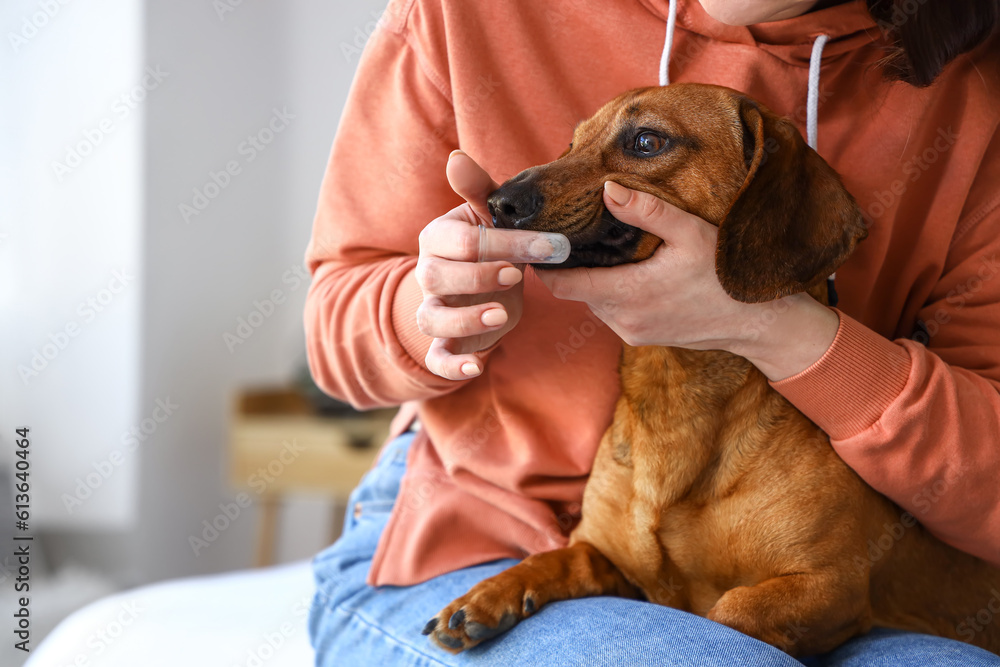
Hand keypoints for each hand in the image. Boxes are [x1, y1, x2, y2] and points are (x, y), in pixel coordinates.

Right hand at [414, 151, 524, 380]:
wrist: (483, 287)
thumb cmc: (487, 245)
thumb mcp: (487, 217)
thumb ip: (478, 189)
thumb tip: (456, 157)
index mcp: (439, 238)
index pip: (461, 239)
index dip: (502, 243)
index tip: (547, 247)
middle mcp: (428, 273)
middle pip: (438, 276)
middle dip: (479, 275)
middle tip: (518, 275)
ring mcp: (434, 309)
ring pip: (432, 318)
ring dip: (465, 318)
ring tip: (502, 314)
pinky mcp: (444, 342)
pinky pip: (437, 357)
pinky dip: (453, 366)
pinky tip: (477, 367)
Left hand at [535, 181, 839, 380]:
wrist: (757, 323)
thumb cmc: (725, 275)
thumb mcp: (690, 233)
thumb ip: (646, 211)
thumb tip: (606, 188)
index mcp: (626, 294)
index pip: (562, 285)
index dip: (547, 263)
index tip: (542, 240)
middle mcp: (622, 320)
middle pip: (576, 291)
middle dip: (572, 266)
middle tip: (571, 234)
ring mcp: (632, 333)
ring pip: (594, 303)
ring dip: (594, 280)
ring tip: (599, 249)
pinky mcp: (642, 338)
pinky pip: (612, 313)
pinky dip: (611, 294)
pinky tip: (626, 271)